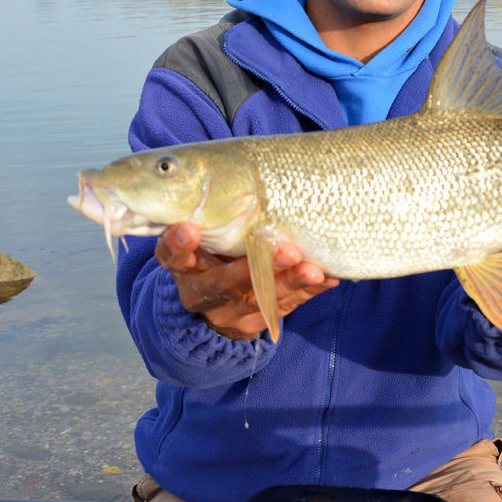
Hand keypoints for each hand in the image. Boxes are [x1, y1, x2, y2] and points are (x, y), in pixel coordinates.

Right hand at [154, 222, 337, 339]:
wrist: (215, 305)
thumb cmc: (213, 251)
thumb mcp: (204, 236)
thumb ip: (212, 216)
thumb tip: (251, 179)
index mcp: (182, 265)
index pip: (173, 256)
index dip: (178, 244)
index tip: (189, 229)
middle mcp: (201, 292)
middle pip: (225, 283)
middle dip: (256, 268)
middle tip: (286, 251)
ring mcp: (228, 312)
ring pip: (260, 299)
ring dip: (290, 282)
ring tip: (313, 269)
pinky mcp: (255, 323)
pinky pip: (285, 308)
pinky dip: (307, 291)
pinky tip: (328, 278)